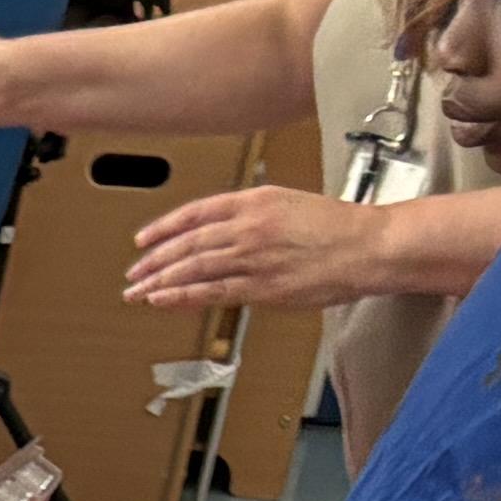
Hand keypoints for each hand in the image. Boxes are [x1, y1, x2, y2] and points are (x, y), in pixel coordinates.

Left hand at [120, 183, 369, 313]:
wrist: (367, 246)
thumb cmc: (336, 227)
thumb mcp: (289, 204)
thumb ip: (253, 215)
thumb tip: (222, 230)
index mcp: (255, 200)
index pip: (196, 212)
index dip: (164, 228)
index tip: (143, 240)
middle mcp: (248, 226)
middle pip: (188, 243)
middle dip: (154, 260)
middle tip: (133, 272)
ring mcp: (253, 257)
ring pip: (193, 268)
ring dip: (159, 281)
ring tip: (137, 291)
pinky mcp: (261, 286)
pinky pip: (211, 291)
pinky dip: (181, 296)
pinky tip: (162, 300)